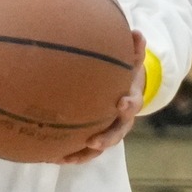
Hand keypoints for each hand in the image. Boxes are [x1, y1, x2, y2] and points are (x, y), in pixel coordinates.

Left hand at [58, 30, 146, 164]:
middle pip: (118, 133)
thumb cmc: (124, 73)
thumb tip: (138, 32)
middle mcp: (122, 120)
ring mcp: (110, 131)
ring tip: (67, 158)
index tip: (120, 103)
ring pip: (100, 147)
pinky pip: (86, 151)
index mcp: (131, 100)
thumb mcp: (130, 61)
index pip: (133, 103)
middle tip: (93, 141)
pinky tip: (54, 157)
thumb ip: (134, 49)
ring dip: (86, 154)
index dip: (128, 104)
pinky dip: (73, 155)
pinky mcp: (97, 138)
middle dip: (107, 138)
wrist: (125, 90)